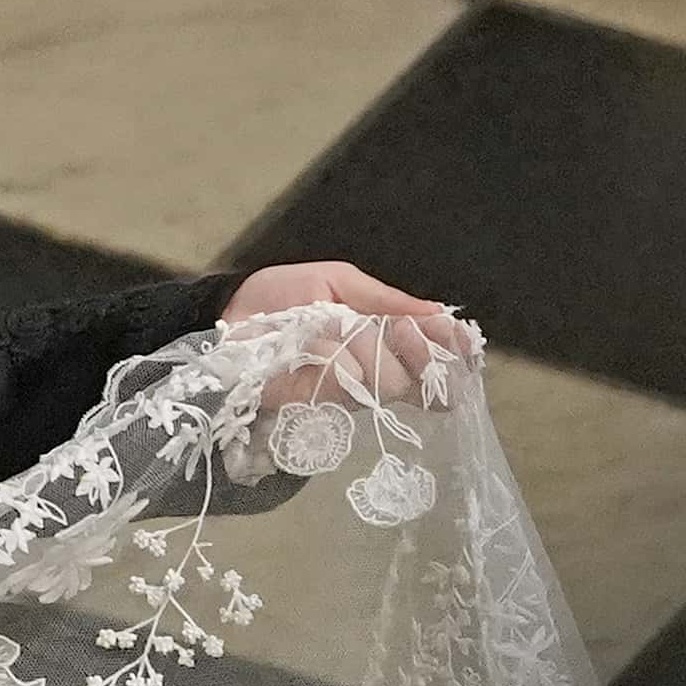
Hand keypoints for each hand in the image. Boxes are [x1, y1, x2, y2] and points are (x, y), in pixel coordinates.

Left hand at [225, 262, 479, 404]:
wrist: (230, 312)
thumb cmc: (283, 296)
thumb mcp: (337, 281)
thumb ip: (384, 297)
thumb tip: (435, 310)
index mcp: (386, 343)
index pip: (437, 361)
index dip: (451, 352)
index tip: (456, 338)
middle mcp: (373, 374)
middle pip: (419, 377)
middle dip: (413, 346)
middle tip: (397, 328)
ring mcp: (346, 394)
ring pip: (386, 382)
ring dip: (365, 346)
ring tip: (337, 328)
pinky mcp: (315, 404)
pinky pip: (344, 382)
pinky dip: (330, 356)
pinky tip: (312, 347)